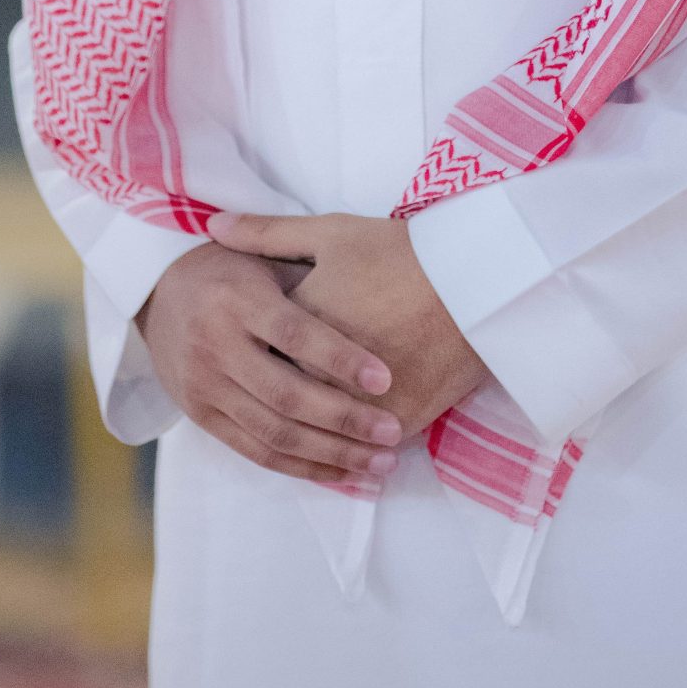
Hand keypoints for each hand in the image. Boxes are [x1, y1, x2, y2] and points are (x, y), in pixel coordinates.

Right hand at [135, 240, 402, 485]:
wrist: (155, 291)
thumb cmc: (227, 266)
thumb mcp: (261, 254)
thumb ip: (306, 272)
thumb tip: (371, 295)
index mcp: (236, 300)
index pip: (294, 335)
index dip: (340, 359)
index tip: (386, 378)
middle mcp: (215, 346)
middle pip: (286, 396)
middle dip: (345, 420)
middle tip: (393, 432)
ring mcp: (205, 387)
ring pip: (274, 434)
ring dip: (332, 455)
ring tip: (380, 463)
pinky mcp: (201, 417)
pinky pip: (255, 451)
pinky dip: (301, 467)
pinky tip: (341, 473)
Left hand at [207, 211, 489, 442]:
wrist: (472, 278)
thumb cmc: (397, 251)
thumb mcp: (330, 232)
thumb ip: (267, 233)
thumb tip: (214, 227)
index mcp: (298, 323)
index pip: (258, 354)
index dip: (249, 358)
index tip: (245, 358)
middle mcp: (322, 371)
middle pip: (283, 400)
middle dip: (270, 410)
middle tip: (262, 412)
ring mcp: (361, 403)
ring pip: (321, 435)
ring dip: (310, 446)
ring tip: (298, 442)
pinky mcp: (399, 420)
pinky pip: (363, 448)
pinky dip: (350, 457)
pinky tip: (346, 461)